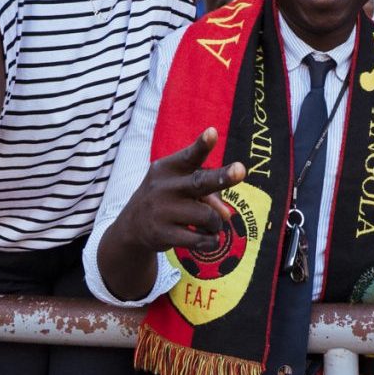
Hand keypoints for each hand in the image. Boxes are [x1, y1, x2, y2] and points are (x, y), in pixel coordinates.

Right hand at [115, 129, 244, 256]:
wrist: (132, 225)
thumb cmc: (167, 199)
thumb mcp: (181, 188)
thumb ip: (207, 195)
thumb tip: (226, 216)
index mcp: (168, 168)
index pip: (189, 156)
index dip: (202, 145)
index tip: (213, 132)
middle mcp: (164, 187)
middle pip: (200, 182)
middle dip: (222, 177)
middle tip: (241, 169)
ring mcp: (163, 211)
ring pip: (208, 216)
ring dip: (216, 223)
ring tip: (209, 224)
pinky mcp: (163, 234)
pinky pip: (200, 240)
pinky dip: (211, 241)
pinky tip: (207, 239)